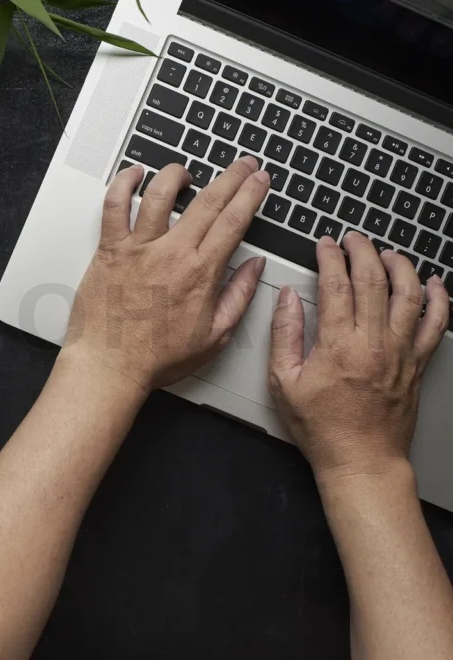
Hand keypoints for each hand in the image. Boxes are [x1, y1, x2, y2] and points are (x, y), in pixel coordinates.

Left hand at [63, 156, 269, 392]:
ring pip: (160, 194)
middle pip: (207, 201)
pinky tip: (134, 174)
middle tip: (242, 165)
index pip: (234, 221)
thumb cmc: (156, 358)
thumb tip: (255, 267)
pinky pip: (114, 206)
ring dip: (177, 174)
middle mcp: (170, 254)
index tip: (259, 180)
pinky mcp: (109, 250)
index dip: (251, 194)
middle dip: (230, 176)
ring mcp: (138, 249)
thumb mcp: (214, 336)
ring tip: (187, 172)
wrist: (110, 366)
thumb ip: (239, 296)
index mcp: (200, 273)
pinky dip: (123, 184)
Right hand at [268, 233, 449, 477]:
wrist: (361, 460)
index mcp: (337, 344)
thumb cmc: (321, 427)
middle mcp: (374, 342)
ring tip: (388, 254)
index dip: (330, 257)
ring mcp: (401, 351)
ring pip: (409, 293)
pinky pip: (436, 324)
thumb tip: (287, 299)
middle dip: (363, 251)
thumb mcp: (283, 382)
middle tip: (354, 240)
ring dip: (400, 266)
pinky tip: (434, 284)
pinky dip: (439, 299)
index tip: (325, 245)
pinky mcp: (417, 363)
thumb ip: (284, 335)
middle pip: (374, 279)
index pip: (336, 284)